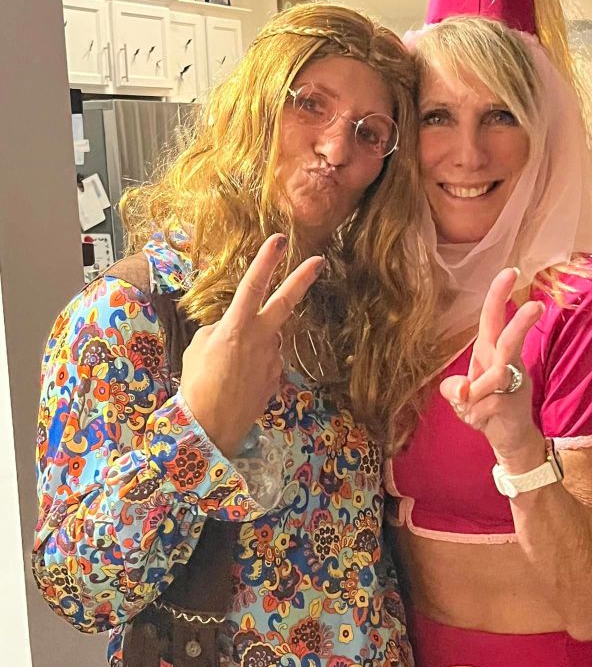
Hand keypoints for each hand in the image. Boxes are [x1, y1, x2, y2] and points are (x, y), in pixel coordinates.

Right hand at [180, 234, 324, 457]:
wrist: (211, 426)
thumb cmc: (197, 385)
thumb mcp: (199, 348)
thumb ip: (219, 331)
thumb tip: (232, 330)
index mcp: (237, 327)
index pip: (253, 286)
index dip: (266, 262)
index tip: (280, 240)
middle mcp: (261, 339)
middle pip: (285, 303)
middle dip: (302, 279)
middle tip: (319, 261)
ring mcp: (273, 359)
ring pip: (270, 338)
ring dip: (256, 342)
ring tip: (230, 367)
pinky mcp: (277, 378)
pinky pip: (268, 361)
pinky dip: (256, 364)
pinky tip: (239, 380)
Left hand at [440, 268, 544, 465]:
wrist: (509, 439)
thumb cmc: (486, 409)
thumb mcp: (461, 398)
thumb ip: (455, 389)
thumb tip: (463, 389)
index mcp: (489, 352)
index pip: (493, 319)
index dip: (498, 296)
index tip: (510, 271)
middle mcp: (504, 362)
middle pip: (510, 338)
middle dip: (520, 322)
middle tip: (536, 306)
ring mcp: (513, 382)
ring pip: (496, 375)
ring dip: (477, 392)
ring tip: (471, 405)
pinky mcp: (515, 403)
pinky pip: (489, 404)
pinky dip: (477, 416)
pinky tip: (483, 421)